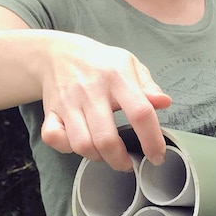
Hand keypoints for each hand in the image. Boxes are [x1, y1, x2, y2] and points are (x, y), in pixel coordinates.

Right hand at [38, 33, 170, 170]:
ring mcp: (68, 101)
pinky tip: (78, 144)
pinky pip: (54, 138)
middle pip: (106, 138)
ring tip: (106, 154)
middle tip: (127, 163)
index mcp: (117, 77)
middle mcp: (91, 90)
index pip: (140, 112)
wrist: (58, 53)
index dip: (151, 139)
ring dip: (96, 157)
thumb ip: (149, 86)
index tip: (157, 156)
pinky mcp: (50, 110)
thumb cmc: (101, 63)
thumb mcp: (130, 64)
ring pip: (81, 144)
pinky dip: (66, 148)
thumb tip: (164, 103)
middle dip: (119, 160)